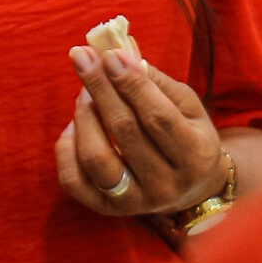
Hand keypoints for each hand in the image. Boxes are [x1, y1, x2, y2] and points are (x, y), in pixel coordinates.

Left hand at [56, 45, 227, 217]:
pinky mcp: (107, 210)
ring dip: (84, 117)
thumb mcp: (187, 106)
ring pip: (96, 158)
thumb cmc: (189, 135)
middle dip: (100, 88)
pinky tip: (74, 125)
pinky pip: (74, 181)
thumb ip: (156, 81)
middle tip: (82, 57)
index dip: (131, 84)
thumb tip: (120, 52)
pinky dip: (66, 149)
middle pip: (124, 132)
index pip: (157, 117)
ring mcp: (135, 202)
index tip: (110, 54)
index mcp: (195, 155)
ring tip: (84, 93)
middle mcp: (166, 185)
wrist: (193, 188)